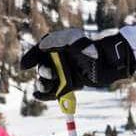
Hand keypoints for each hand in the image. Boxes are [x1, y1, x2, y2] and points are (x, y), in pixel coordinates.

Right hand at [18, 28, 135, 100]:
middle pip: (43, 67)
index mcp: (58, 46)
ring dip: (42, 84)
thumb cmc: (91, 47)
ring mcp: (66, 72)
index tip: (25, 66)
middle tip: (50, 74)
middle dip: (42, 72)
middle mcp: (60, 59)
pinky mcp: (72, 84)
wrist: (110, 61)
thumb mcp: (71, 40)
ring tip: (46, 86)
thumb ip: (54, 41)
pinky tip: (38, 95)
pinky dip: (46, 95)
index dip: (31, 57)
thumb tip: (39, 47)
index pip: (39, 51)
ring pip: (47, 81)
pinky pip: (55, 91)